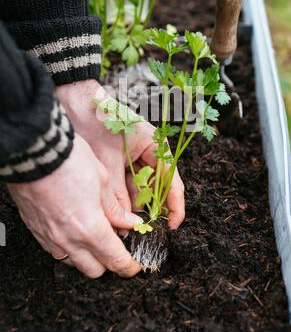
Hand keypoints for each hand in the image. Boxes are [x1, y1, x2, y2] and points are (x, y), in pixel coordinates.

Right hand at [8, 135, 141, 277]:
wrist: (36, 152)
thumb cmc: (70, 161)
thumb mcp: (102, 181)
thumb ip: (115, 208)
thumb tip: (129, 222)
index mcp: (90, 229)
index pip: (114, 260)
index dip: (128, 266)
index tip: (133, 266)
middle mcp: (68, 239)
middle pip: (93, 270)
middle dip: (108, 263)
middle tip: (115, 247)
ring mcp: (49, 237)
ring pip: (72, 262)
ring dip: (86, 256)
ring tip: (94, 237)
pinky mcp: (36, 229)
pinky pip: (54, 250)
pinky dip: (67, 247)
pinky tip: (73, 229)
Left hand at [56, 80, 184, 228]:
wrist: (75, 102)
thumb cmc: (97, 122)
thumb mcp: (108, 163)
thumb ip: (116, 195)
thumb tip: (124, 224)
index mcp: (155, 146)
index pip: (172, 181)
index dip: (174, 206)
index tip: (171, 226)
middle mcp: (149, 152)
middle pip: (155, 187)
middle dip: (146, 208)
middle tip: (138, 229)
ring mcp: (134, 157)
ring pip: (139, 188)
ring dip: (130, 204)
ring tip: (121, 223)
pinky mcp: (121, 161)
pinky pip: (126, 183)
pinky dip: (120, 196)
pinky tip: (113, 210)